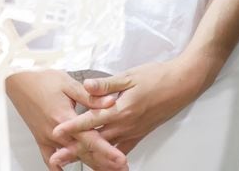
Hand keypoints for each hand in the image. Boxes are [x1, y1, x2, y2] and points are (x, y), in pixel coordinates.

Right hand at [6, 69, 125, 169]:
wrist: (18, 80)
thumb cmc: (41, 78)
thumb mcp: (68, 83)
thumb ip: (91, 96)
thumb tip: (111, 102)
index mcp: (65, 118)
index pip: (90, 139)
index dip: (107, 151)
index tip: (121, 159)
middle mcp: (56, 133)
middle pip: (84, 153)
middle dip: (104, 163)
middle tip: (120, 168)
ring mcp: (47, 138)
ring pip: (72, 157)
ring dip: (90, 164)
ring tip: (106, 169)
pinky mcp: (40, 139)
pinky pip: (50, 159)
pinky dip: (61, 166)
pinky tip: (67, 170)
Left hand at [50, 58, 200, 165]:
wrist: (181, 85)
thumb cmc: (156, 77)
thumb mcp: (130, 76)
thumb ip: (107, 85)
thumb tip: (86, 86)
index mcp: (121, 109)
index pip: (91, 120)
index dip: (73, 126)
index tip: (57, 131)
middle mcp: (126, 125)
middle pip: (95, 141)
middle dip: (75, 150)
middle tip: (57, 158)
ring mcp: (133, 133)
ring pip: (107, 149)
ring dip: (89, 157)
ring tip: (73, 162)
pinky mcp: (140, 135)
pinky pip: (121, 150)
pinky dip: (109, 158)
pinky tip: (101, 162)